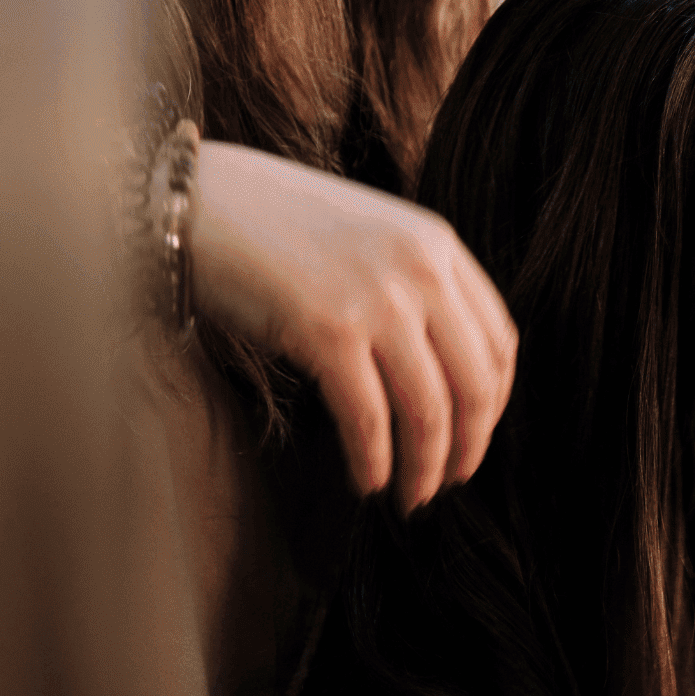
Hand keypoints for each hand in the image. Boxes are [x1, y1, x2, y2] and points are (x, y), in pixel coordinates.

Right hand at [191, 141, 516, 512]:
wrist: (194, 200)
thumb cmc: (274, 227)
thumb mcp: (371, 239)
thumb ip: (416, 289)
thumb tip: (444, 375)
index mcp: (439, 245)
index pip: (500, 343)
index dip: (494, 403)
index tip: (474, 434)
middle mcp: (421, 271)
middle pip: (475, 384)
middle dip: (468, 446)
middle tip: (449, 480)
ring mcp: (378, 300)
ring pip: (428, 411)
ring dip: (424, 467)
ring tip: (411, 495)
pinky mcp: (328, 330)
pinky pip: (369, 418)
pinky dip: (374, 461)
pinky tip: (368, 482)